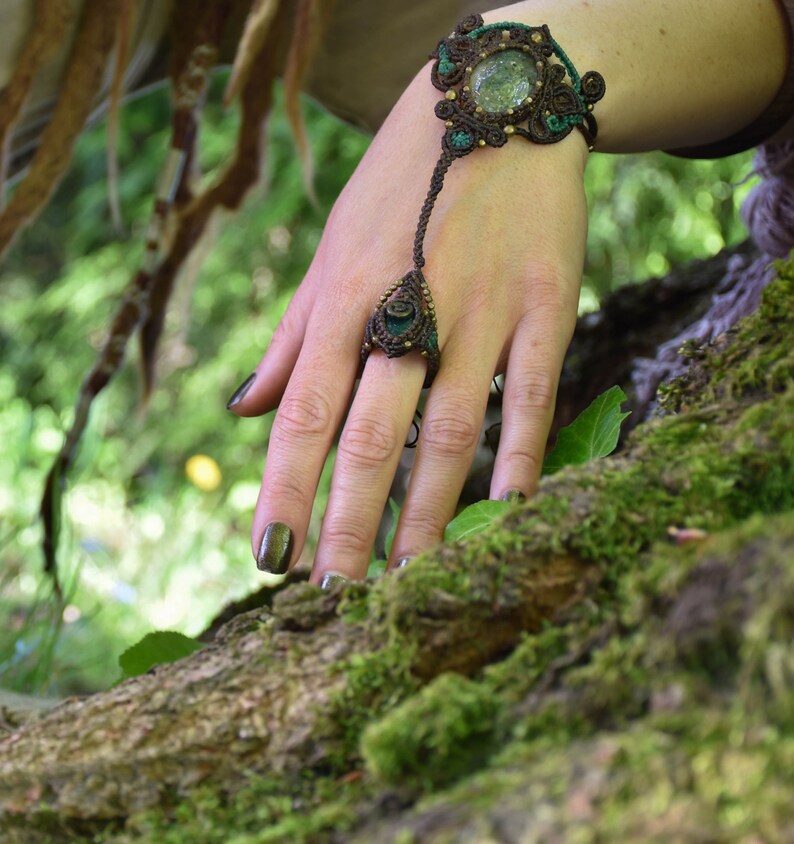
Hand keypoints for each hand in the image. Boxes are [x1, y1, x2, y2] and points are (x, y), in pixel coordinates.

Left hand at [228, 63, 588, 583]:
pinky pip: (533, 395)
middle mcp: (409, 308)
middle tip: (336, 596)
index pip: (305, 411)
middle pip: (373, 436)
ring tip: (409, 579)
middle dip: (350, 523)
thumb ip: (293, 336)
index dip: (284, 489)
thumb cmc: (400, 188)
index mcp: (346, 296)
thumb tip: (244, 409)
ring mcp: (482, 309)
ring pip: (451, 430)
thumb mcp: (331, 248)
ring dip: (427, 511)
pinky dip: (521, 457)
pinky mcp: (546, 306)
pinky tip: (505, 515)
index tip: (270, 559)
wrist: (497, 108)